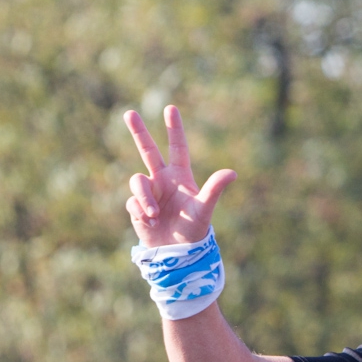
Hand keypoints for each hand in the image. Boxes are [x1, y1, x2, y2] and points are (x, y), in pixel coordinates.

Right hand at [124, 105, 236, 246]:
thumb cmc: (195, 229)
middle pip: (148, 150)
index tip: (171, 108)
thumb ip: (215, 189)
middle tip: (129, 113)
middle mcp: (163, 180)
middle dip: (139, 132)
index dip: (174, 129)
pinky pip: (133, 202)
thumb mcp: (204, 208)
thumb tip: (232, 173)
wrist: (177, 253)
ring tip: (154, 215)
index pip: (177, 148)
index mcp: (180, 176)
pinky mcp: (137, 206)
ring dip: (145, 198)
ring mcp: (149, 192)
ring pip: (137, 181)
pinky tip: (150, 223)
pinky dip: (141, 212)